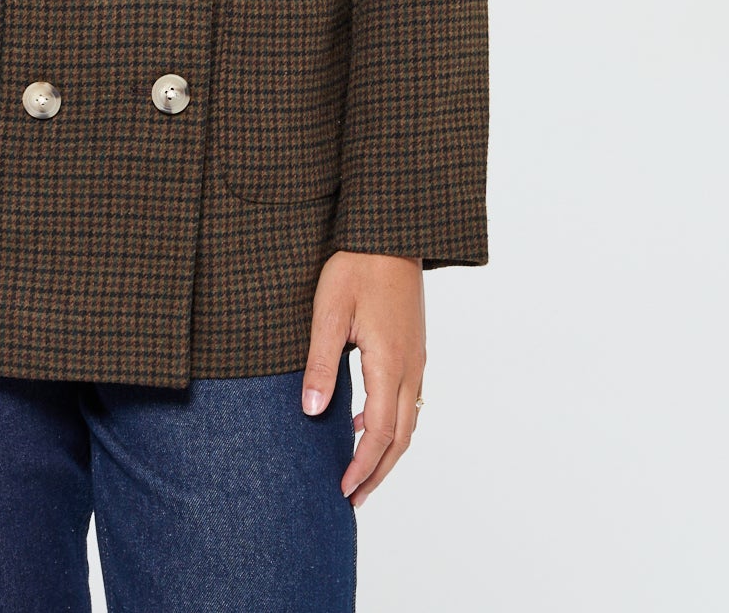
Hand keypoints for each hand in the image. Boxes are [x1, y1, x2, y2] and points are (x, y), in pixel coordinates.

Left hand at [302, 250, 425, 507]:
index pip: (379, 432)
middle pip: (400, 436)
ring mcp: (416, 356)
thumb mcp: (328, 312)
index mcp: (390, 363)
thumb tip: (312, 411)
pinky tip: (362, 421)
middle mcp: (411, 366)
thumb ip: (320, 364)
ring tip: (361, 471)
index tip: (344, 490)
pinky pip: (407, 398)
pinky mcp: (413, 345)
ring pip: (408, 420)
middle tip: (354, 498)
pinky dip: (390, 423)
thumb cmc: (356, 265)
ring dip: (386, 450)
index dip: (363, 466)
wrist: (391, 230)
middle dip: (378, 471)